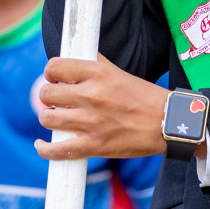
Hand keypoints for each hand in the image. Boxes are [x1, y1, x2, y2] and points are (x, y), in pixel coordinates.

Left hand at [34, 54, 172, 159]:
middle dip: (48, 97)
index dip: (51, 73)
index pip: (54, 67)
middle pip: (46, 93)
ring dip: (48, 118)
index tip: (55, 79)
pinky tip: (42, 145)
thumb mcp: (119, 72)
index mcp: (98, 73)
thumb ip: (95, 64)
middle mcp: (91, 95)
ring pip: (47, 118)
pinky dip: (44, 149)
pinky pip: (56, 150)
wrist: (167, 123)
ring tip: (56, 118)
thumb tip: (75, 58)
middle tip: (57, 100)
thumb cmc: (144, 97)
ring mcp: (91, 122)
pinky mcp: (94, 146)